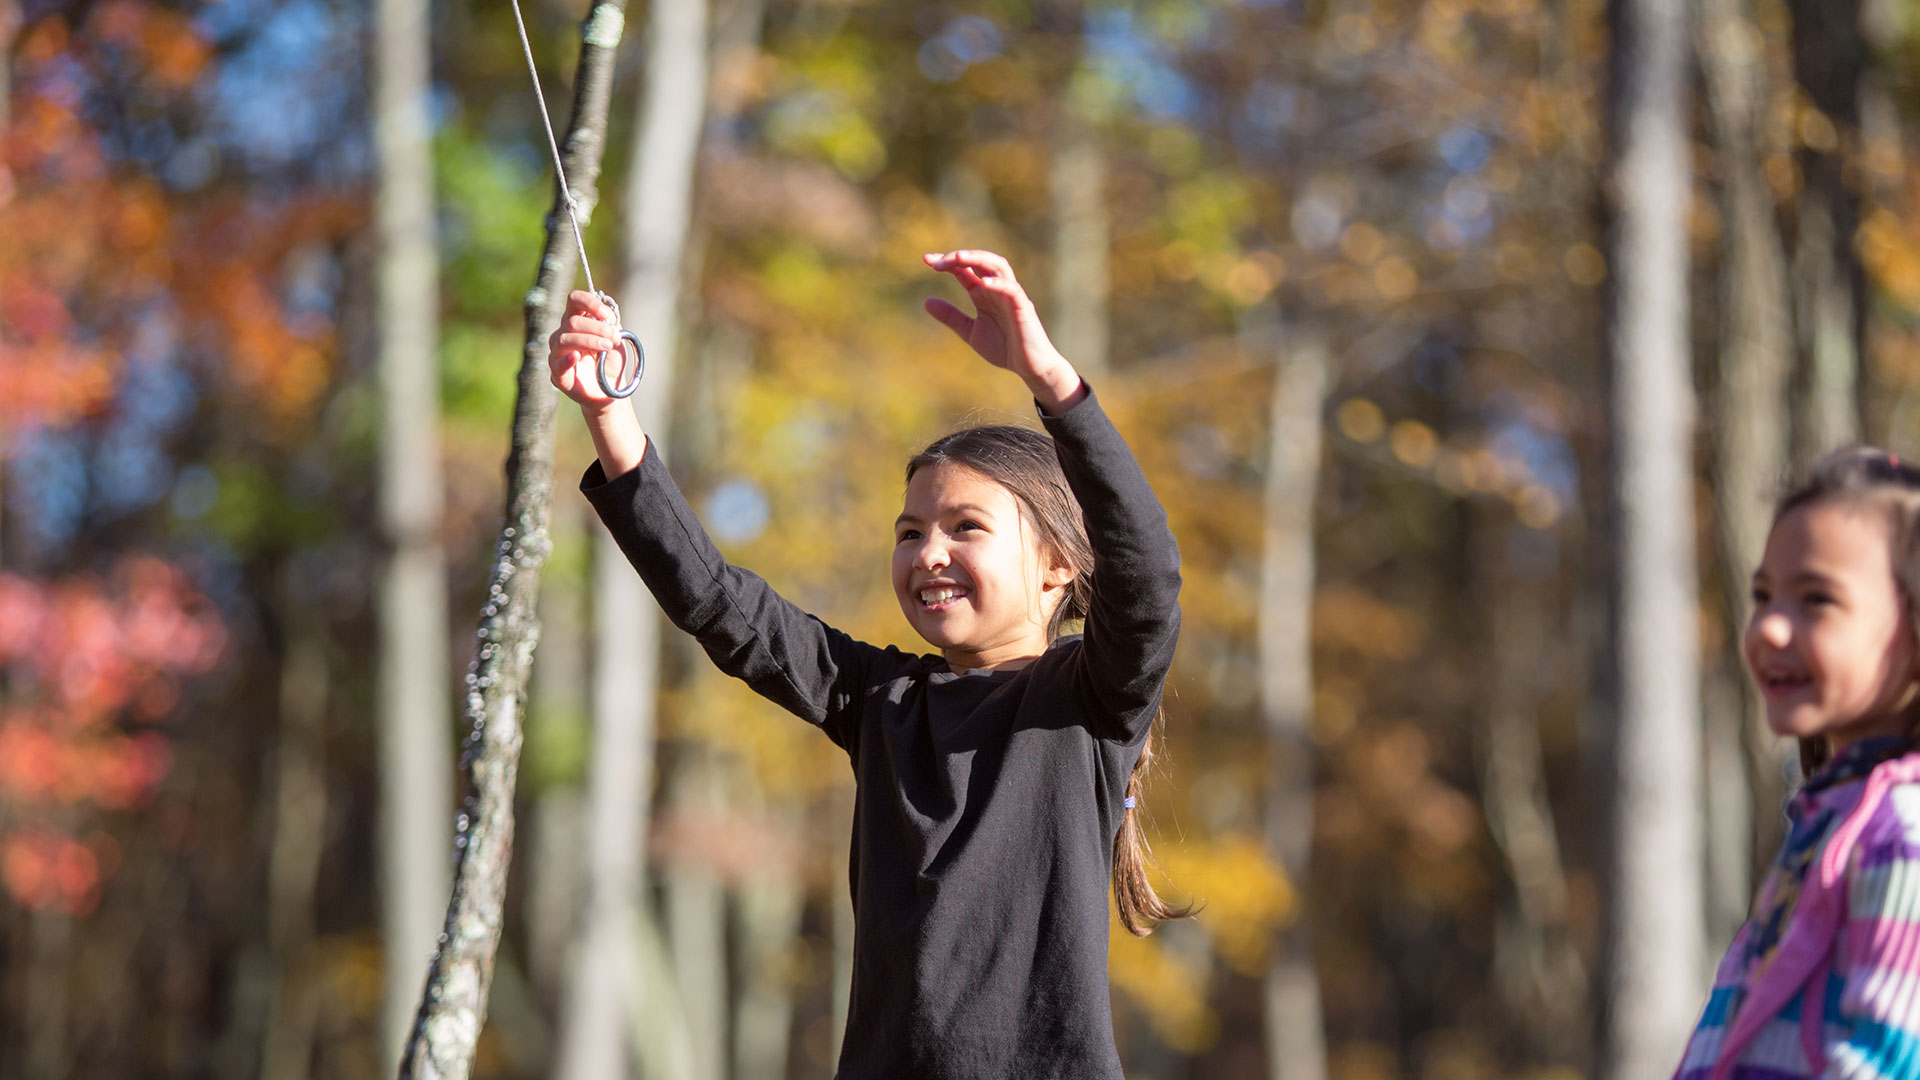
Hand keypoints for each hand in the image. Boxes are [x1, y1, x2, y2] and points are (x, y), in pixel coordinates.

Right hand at [547, 290, 621, 411]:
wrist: (610, 389)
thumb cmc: (610, 360)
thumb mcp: (616, 338)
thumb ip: (610, 323)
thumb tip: (605, 314)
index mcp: (575, 321)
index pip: (574, 300)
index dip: (589, 303)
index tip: (606, 315)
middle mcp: (562, 335)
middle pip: (572, 321)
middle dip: (597, 327)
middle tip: (614, 337)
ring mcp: (557, 354)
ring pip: (565, 339)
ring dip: (590, 341)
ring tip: (607, 347)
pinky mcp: (557, 375)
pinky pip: (557, 364)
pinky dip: (567, 359)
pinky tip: (577, 356)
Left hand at [922, 250, 1083, 409]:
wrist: (1028, 367)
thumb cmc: (1004, 347)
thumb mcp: (970, 332)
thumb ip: (951, 317)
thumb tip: (926, 301)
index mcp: (983, 293)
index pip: (964, 269)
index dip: (946, 262)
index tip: (926, 260)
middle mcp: (996, 289)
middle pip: (980, 261)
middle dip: (959, 257)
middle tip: (937, 262)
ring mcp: (1011, 296)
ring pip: (998, 266)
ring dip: (978, 259)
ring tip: (958, 258)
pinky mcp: (1023, 307)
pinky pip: (1012, 289)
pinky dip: (998, 284)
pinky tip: (982, 284)